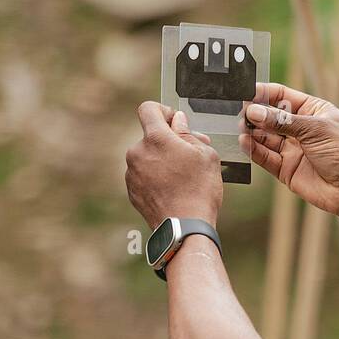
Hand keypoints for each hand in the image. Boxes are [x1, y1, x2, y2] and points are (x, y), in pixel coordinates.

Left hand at [125, 102, 222, 230]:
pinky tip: (173, 191)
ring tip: (183, 178)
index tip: (175, 122)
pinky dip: (156, 179)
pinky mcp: (132, 192)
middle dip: (169, 141)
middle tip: (190, 155)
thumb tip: (178, 122)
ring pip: (147, 157)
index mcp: (155, 138)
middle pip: (150, 136)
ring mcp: (132, 173)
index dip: (163, 111)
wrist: (185, 229)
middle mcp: (137, 152)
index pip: (148, 108)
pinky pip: (144, 176)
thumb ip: (188, 133)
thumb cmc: (200, 191)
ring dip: (162, 161)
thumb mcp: (206, 155)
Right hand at [242, 82, 338, 226]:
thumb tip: (254, 111)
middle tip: (240, 110)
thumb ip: (282, 121)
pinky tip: (244, 142)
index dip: (264, 93)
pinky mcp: (286, 170)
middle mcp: (301, 129)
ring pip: (266, 137)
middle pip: (270, 116)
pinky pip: (266, 157)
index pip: (282, 96)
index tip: (246, 91)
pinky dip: (254, 150)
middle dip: (255, 112)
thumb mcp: (315, 129)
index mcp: (313, 111)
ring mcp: (293, 150)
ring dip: (252, 131)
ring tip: (241, 126)